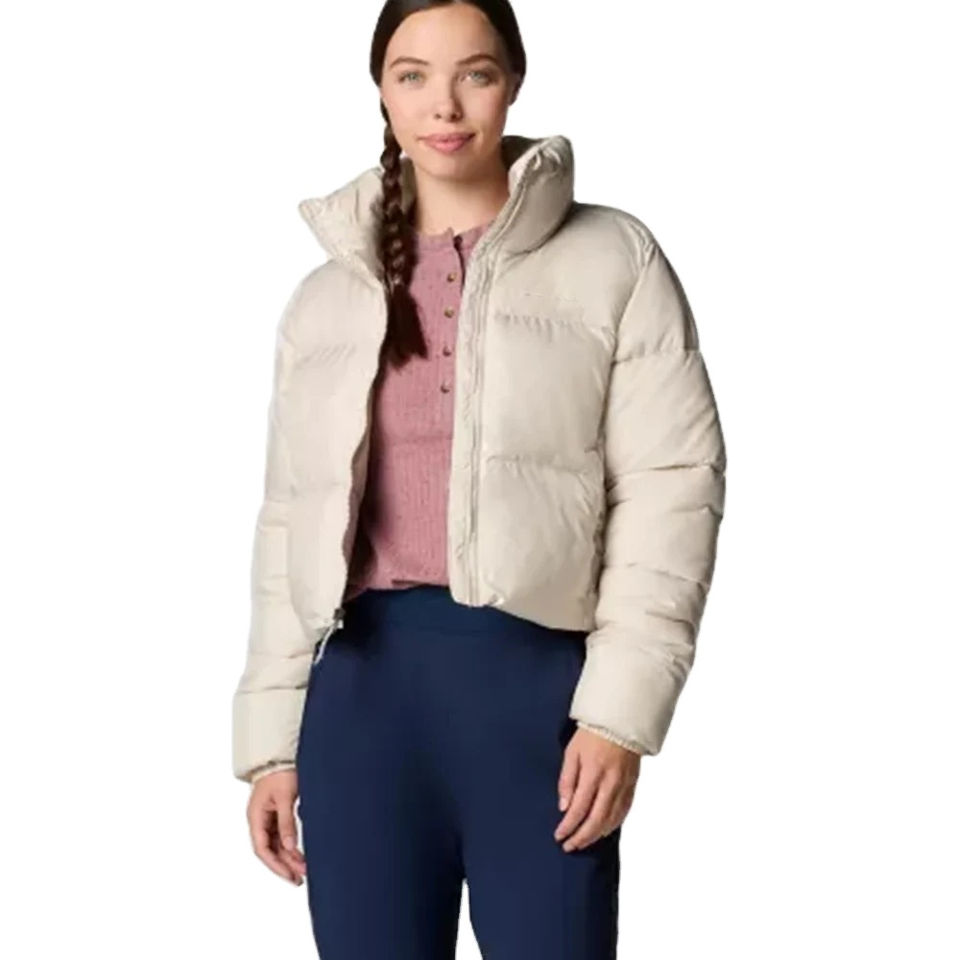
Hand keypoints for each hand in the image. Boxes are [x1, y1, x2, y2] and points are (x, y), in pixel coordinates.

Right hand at [247, 769, 306, 884]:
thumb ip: (286, 822)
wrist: (280, 754)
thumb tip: (289, 847)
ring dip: (288, 857)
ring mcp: (267, 818)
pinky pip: (281, 836)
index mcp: (256, 817)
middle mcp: (259, 820)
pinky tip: (299, 855)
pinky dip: (290, 846)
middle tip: (300, 878)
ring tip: (304, 870)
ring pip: (275, 845)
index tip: (290, 875)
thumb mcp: (285, 797)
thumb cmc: (280, 772)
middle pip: (269, 850)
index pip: (262, 849)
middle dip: (284, 865)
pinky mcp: (276, 814)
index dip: (276, 865)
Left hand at [554, 727, 639, 851]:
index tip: (559, 836)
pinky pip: (624, 811)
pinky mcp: (632, 785)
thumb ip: (567, 780)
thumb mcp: (571, 752)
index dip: (568, 826)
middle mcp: (610, 782)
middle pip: (596, 820)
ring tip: (583, 842)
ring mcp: (623, 785)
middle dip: (582, 837)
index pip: (579, 808)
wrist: (620, 721)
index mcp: (592, 772)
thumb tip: (563, 807)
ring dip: (596, 835)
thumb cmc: (592, 733)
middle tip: (570, 846)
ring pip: (611, 819)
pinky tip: (603, 830)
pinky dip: (613, 825)